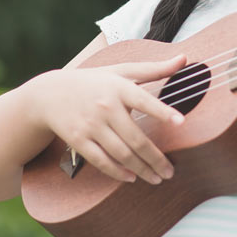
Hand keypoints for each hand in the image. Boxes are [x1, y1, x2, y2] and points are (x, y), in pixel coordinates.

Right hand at [29, 55, 186, 184]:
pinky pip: (101, 161)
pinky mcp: (78, 139)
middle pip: (135, 138)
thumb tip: (185, 58)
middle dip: (155, 158)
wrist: (50, 93)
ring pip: (121, 153)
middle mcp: (105, 106)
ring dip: (141, 169)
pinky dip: (117, 172)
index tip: (181, 122)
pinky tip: (132, 178)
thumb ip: (154, 69)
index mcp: (118, 87)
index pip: (144, 100)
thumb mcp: (121, 71)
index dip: (163, 111)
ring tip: (157, 178)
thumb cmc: (93, 82)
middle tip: (170, 171)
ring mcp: (91, 125)